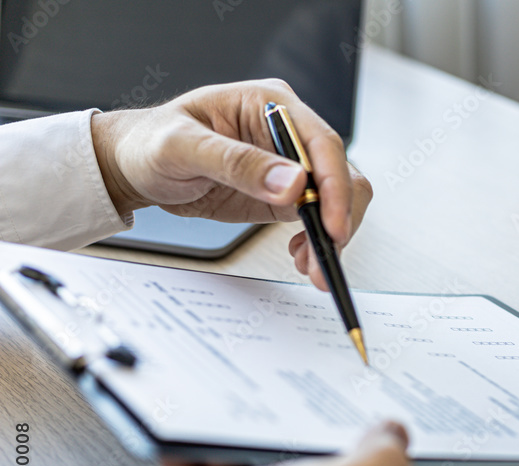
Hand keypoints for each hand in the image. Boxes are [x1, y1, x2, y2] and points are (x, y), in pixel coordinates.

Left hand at [91, 79, 371, 290]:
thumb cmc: (151, 142)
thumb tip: (293, 182)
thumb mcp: (183, 146)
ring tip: (311, 264)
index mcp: (271, 104)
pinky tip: (301, 255)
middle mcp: (289, 134)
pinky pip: (319, 218)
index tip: (331, 224)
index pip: (321, 143)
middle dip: (337, 218)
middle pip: (340, 174)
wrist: (136, 166)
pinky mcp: (286, 194)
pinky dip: (318, 242)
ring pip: (336, 201)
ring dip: (330, 236)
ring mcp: (290, 166)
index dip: (334, 186)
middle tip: (323, 255)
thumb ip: (237, 162)